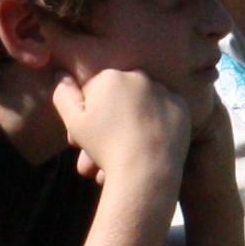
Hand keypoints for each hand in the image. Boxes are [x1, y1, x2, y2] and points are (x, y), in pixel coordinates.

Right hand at [50, 62, 192, 187]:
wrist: (146, 171)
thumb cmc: (105, 147)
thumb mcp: (73, 123)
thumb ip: (63, 95)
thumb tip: (61, 74)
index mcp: (109, 76)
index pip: (94, 89)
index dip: (88, 112)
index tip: (88, 134)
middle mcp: (138, 76)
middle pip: (120, 93)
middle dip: (113, 112)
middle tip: (108, 141)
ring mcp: (163, 90)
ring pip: (143, 100)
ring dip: (136, 115)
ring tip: (130, 143)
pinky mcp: (182, 106)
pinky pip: (165, 109)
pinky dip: (158, 121)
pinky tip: (150, 139)